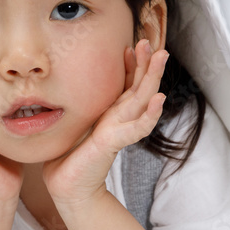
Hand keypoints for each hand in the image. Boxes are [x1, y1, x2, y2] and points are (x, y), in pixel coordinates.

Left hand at [43, 39, 167, 210]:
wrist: (69, 186)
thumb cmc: (71, 154)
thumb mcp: (77, 122)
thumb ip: (82, 107)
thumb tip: (69, 85)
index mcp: (112, 112)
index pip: (127, 83)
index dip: (132, 64)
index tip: (132, 45)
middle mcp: (120, 118)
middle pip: (140, 86)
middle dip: (147, 63)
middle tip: (152, 42)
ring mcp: (120, 129)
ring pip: (143, 99)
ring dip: (152, 77)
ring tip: (161, 57)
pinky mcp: (114, 142)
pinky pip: (136, 128)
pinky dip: (149, 115)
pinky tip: (159, 100)